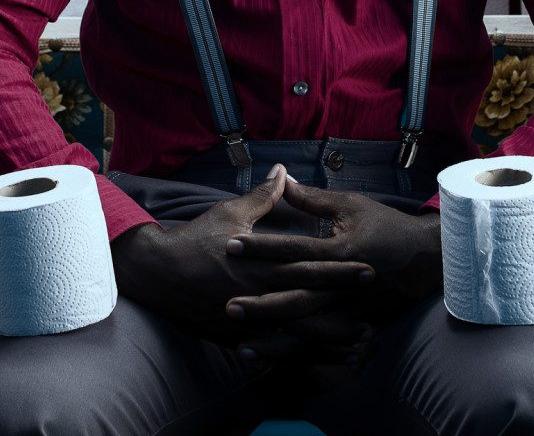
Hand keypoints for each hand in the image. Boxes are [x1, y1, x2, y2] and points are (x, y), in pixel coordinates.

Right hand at [111, 165, 373, 348]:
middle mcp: (260, 295)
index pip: (311, 268)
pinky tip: (316, 362)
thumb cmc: (196, 239)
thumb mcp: (231, 212)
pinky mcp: (237, 337)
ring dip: (328, 340)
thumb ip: (263, 197)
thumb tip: (283, 172)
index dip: (341, 270)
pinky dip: (297, 356)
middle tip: (375, 315)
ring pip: (296, 335)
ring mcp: (249, 321)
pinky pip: (273, 351)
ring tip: (357, 345)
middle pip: (311, 305)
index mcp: (262, 264)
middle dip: (343, 309)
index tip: (370, 268)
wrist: (159, 274)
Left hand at [226, 177, 442, 340]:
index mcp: (339, 250)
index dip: (261, 248)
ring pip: (307, 329)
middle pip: (295, 297)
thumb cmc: (387, 227)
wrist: (428, 260)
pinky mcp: (358, 327)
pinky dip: (298, 355)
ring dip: (275, 336)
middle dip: (260, 303)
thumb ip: (313, 198)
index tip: (230, 245)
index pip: (293, 248)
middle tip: (228, 304)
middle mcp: (343, 284)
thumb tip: (282, 179)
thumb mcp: (351, 206)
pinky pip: (324, 347)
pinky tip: (275, 360)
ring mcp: (351, 310)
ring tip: (241, 341)